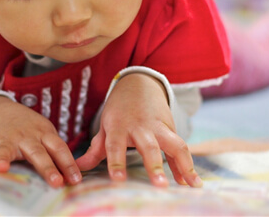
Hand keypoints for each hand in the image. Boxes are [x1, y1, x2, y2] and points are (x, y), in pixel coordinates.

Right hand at [0, 96, 81, 187]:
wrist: (2, 110)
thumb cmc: (30, 129)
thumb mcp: (46, 134)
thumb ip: (56, 153)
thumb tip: (73, 178)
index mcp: (44, 134)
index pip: (59, 148)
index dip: (68, 164)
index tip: (76, 180)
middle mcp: (27, 137)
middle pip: (38, 152)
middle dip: (47, 168)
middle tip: (56, 182)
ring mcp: (8, 139)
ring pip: (7, 150)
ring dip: (4, 158)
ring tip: (2, 169)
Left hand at [75, 73, 202, 187]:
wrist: (138, 83)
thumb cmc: (119, 110)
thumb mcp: (105, 125)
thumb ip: (96, 150)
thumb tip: (78, 169)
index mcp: (118, 126)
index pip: (115, 145)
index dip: (116, 162)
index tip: (118, 179)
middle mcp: (140, 126)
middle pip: (148, 146)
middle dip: (154, 165)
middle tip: (159, 185)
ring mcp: (158, 126)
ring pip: (173, 144)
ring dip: (182, 164)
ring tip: (189, 184)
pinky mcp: (171, 127)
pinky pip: (180, 146)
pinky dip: (186, 164)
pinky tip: (190, 181)